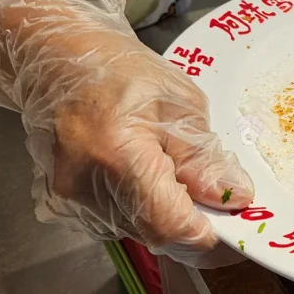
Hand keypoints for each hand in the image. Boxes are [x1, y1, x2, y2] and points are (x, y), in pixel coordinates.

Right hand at [0, 0, 252, 265]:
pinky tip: (140, 175)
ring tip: (168, 170)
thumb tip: (235, 197)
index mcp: (117, 154)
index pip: (172, 225)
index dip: (211, 234)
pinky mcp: (61, 206)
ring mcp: (67, 200)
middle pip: (156, 233)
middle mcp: (84, 187)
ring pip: (137, 231)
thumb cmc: (120, 71)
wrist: (58, 59)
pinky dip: (139, 209)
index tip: (236, 223)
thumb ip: (204, 157)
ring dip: (164, 214)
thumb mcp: (180, 103)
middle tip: (209, 191)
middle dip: (191, 221)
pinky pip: (115, 223)